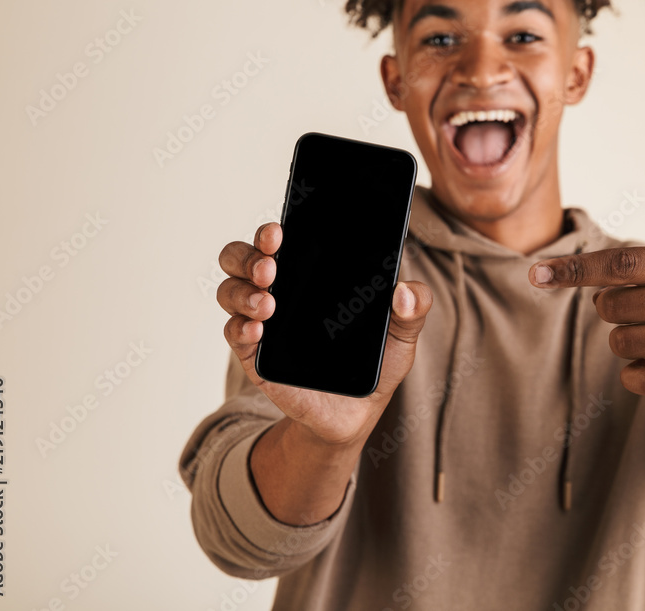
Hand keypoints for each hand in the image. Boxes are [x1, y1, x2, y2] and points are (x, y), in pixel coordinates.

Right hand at [217, 222, 433, 445]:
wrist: (358, 413)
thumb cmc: (375, 363)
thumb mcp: (401, 334)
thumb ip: (414, 309)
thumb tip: (406, 291)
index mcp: (311, 275)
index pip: (281, 240)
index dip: (272, 231)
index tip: (279, 231)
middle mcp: (280, 291)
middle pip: (242, 258)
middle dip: (249, 255)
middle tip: (271, 264)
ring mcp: (264, 322)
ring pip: (230, 290)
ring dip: (242, 291)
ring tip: (268, 303)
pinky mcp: (256, 356)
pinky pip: (234, 334)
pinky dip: (239, 328)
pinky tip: (257, 330)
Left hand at [529, 235, 644, 398]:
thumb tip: (595, 279)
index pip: (620, 262)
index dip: (573, 270)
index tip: (533, 273)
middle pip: (614, 306)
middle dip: (609, 309)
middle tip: (627, 309)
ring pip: (624, 343)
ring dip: (623, 340)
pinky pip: (642, 379)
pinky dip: (633, 372)